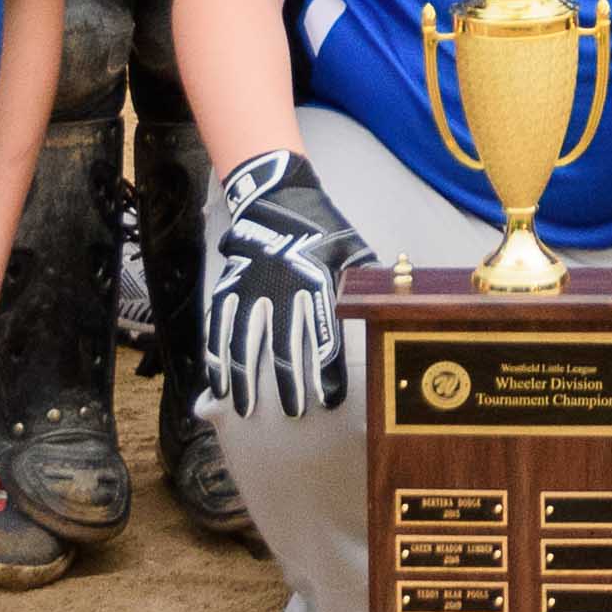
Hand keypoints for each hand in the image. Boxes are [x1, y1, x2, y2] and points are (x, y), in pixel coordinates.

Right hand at [201, 149, 364, 420]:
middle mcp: (280, 288)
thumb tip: (395, 303)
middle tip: (294, 413)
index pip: (322, 335)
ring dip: (244, 378)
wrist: (278, 198)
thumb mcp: (353, 250)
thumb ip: (369, 281)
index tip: (329, 400)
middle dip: (288, 383)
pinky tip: (217, 385)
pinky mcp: (229, 287)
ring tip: (245, 410)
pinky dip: (215, 356)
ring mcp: (250, 288)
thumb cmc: (324, 230)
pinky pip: (218, 326)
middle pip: (282, 345)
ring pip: (244, 340)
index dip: (326, 371)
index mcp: (314, 282)